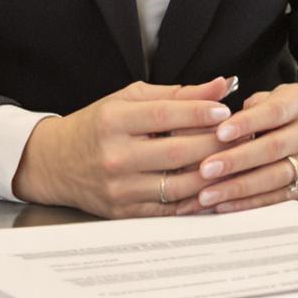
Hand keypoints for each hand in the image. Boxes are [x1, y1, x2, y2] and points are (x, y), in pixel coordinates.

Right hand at [13, 76, 235, 216]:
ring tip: (235, 162)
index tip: (225, 110)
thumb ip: (178, 95)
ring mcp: (119, 188)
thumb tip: (221, 85)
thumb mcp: (129, 100)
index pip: (165, 116)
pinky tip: (213, 187)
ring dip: (213, 175)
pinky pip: (170, 209)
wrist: (54, 163)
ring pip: (178, 185)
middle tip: (243, 137)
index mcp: (114, 121)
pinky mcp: (124, 212)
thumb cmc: (97, 126)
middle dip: (215, 144)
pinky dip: (196, 199)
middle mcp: (115, 155)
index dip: (199, 112)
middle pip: (177, 152)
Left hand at [195, 81, 297, 212]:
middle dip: (236, 160)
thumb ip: (246, 108)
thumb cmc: (281, 113)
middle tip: (206, 168)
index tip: (219, 133)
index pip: (273, 112)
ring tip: (209, 193)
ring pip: (274, 177)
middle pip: (273, 148)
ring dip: (238, 187)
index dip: (246, 123)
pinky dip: (248, 203)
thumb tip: (217, 125)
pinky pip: (276, 198)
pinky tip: (225, 203)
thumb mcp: (268, 97)